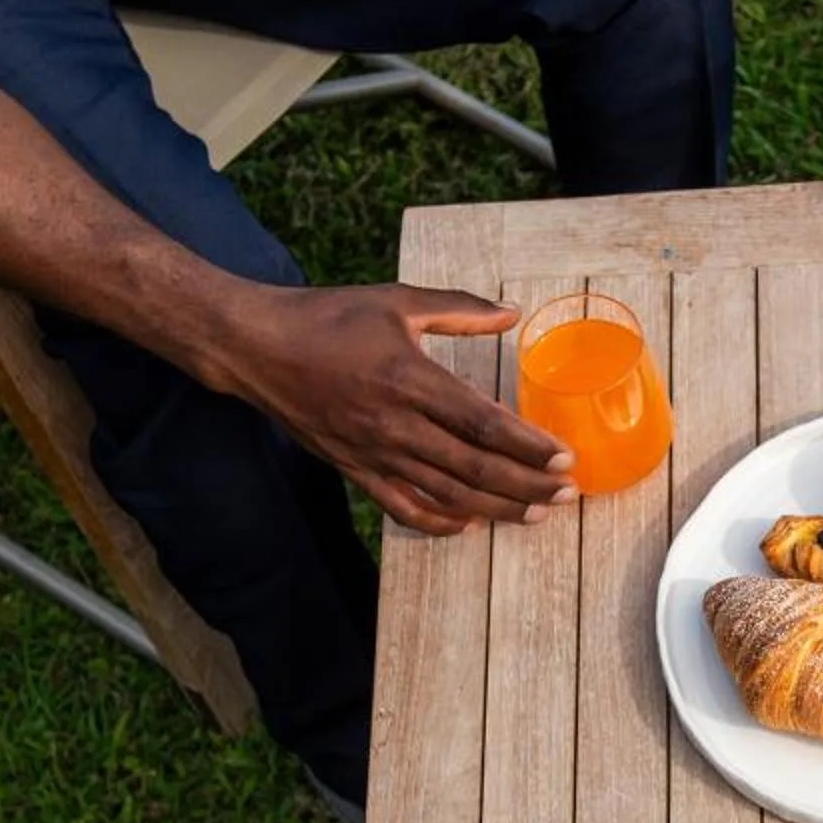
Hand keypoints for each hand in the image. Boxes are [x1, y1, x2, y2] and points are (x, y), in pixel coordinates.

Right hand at [223, 283, 573, 536]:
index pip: (484, 425)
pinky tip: (468, 522)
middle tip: (567, 495)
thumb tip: (512, 312)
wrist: (255, 347)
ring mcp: (374, 454)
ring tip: (535, 514)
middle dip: (527, 486)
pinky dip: (439, 521)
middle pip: (475, 469)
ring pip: (447, 495)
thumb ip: (459, 309)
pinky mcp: (354, 469)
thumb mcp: (396, 300)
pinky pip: (404, 507)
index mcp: (410, 379)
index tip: (564, 458)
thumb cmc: (327, 316)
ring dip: (496, 508)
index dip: (529, 447)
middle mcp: (396, 425)